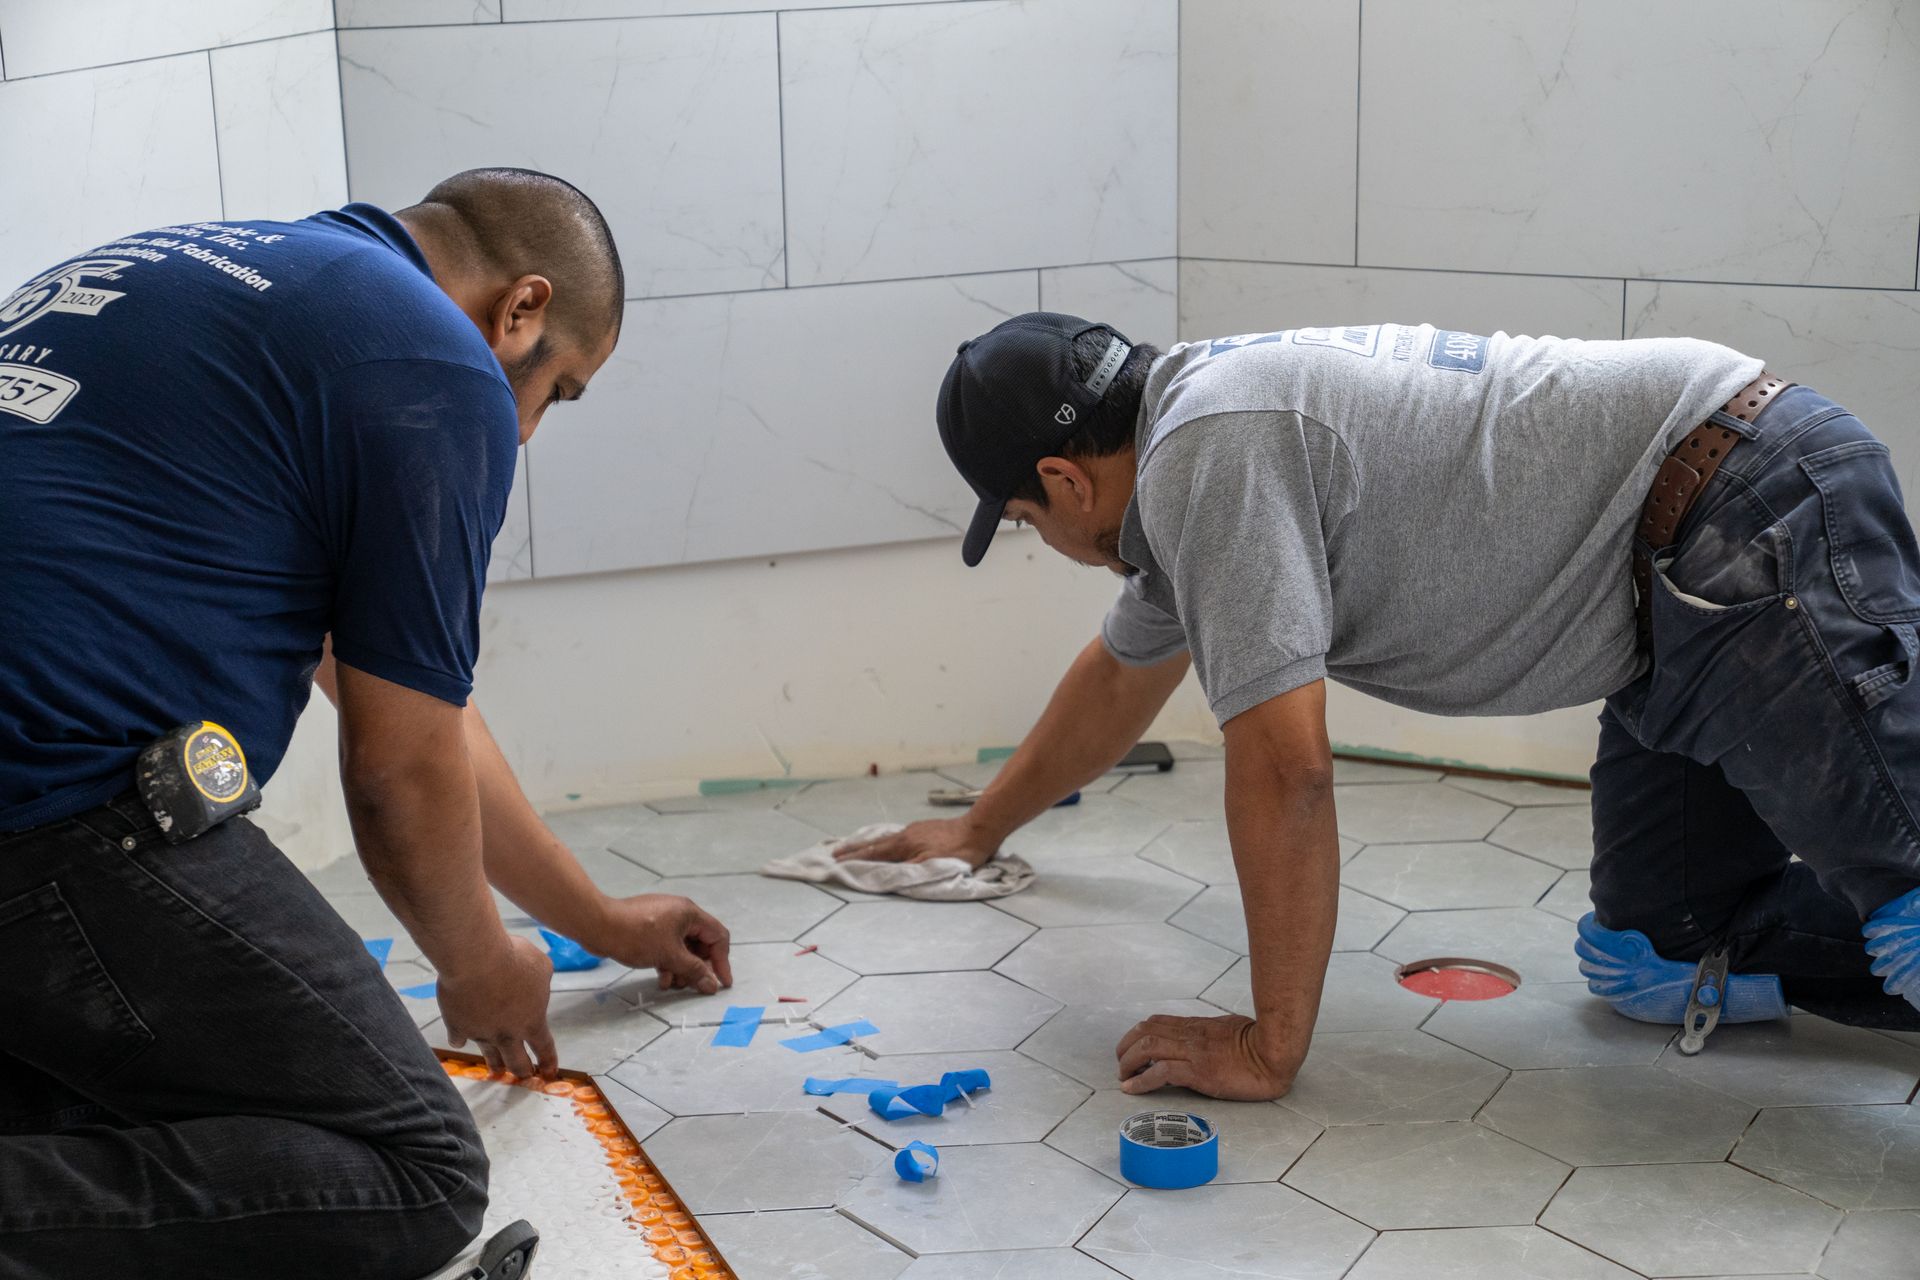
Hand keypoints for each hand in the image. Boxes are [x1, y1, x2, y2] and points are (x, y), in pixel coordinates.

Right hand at [437, 934, 557, 1078]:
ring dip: (494, 1064)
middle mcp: (507, 1034)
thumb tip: (536, 984)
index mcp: (532, 1021)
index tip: (548, 1073)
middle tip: (523, 1075)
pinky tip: (460, 1038)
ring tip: (495, 1071)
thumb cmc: (513, 958)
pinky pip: (459, 1039)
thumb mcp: (540, 965)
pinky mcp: (457, 1026)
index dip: (548, 1062)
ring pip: (490, 1056)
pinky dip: (460, 1037)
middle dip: (522, 1071)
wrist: (475, 959)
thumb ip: (541, 981)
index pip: (544, 1048)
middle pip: (517, 1063)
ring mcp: (481, 1033)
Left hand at [583, 894, 732, 994]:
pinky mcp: (649, 927)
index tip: (721, 983)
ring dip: (681, 968)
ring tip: (672, 984)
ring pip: (682, 947)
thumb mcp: (670, 956)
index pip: (717, 936)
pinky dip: (667, 961)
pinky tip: (661, 977)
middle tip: (692, 986)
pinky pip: (667, 946)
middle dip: (697, 967)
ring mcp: (663, 919)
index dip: (722, 961)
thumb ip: (694, 971)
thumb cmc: (637, 936)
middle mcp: (679, 913)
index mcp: (690, 913)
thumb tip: (712, 984)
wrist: (598, 925)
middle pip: (700, 944)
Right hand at [832, 817, 999, 868]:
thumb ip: (908, 870)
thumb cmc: (958, 851)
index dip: (855, 859)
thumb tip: (884, 873)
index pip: (873, 854)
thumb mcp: (933, 865)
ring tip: (855, 849)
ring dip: (868, 845)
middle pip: (875, 844)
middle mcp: (905, 834)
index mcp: (904, 844)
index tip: (836, 861)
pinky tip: (887, 844)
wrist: (980, 829)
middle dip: (854, 849)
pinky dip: (883, 842)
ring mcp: (914, 830)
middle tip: (836, 853)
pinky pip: (896, 836)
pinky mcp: (924, 829)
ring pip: (885, 839)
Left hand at [1115, 1013, 1299, 1100]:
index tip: (1129, 1049)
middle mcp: (1189, 1036)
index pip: (1156, 1023)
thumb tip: (1198, 1042)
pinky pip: (1161, 1072)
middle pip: (1144, 1033)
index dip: (1135, 1034)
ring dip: (1127, 1063)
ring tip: (1122, 1079)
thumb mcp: (1228, 1029)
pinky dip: (1141, 1080)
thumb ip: (1209, 1034)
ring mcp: (1193, 1053)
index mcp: (1196, 1026)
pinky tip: (1132, 1089)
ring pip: (1147, 1048)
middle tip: (1121, 1067)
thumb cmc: (1259, 1040)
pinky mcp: (1199, 1073)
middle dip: (1124, 1048)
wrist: (1275, 1053)